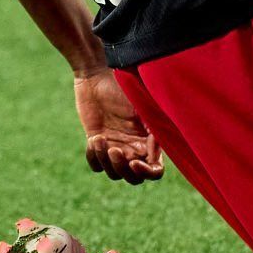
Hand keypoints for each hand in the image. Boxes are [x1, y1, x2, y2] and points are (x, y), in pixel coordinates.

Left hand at [74, 68, 163, 185]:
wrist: (97, 74)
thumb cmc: (123, 85)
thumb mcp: (143, 104)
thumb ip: (155, 126)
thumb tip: (159, 150)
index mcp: (150, 141)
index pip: (155, 170)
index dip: (147, 173)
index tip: (134, 162)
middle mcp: (134, 147)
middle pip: (133, 178)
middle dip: (123, 169)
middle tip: (114, 150)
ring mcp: (115, 146)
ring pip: (113, 173)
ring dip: (105, 161)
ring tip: (99, 140)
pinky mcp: (97, 142)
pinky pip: (96, 165)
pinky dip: (93, 158)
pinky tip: (93, 140)